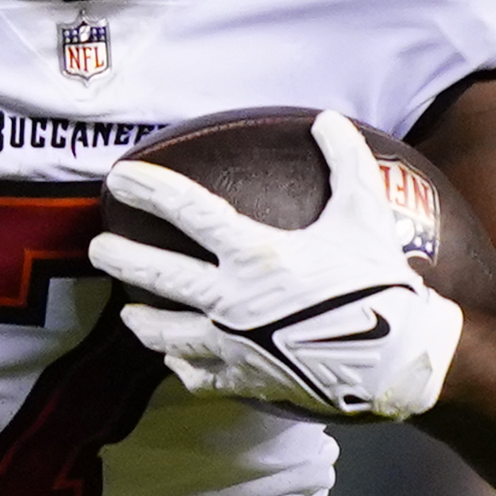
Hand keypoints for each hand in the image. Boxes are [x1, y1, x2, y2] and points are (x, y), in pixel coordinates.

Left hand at [93, 116, 464, 422]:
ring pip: (166, 333)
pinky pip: (200, 375)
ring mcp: (233, 343)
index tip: (120, 178)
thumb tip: (326, 118)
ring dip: (142, 322)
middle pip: (157, 274)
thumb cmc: (380, 282)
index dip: (150, 189)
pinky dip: (185, 366)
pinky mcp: (246, 377)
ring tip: (130, 313)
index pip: (187, 211)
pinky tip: (176, 361)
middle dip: (120, 257)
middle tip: (99, 249)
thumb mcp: (366, 212)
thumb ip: (345, 161)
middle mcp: (231, 298)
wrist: (396, 359)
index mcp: (254, 253)